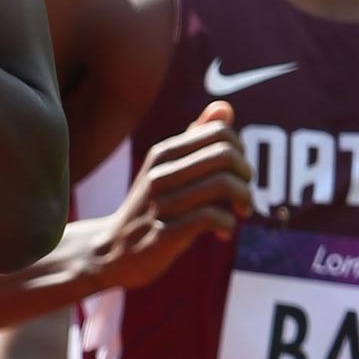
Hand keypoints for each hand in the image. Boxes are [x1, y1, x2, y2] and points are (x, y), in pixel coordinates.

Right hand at [100, 102, 252, 290]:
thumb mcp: (166, 168)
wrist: (112, 250)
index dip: (240, 152)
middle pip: (226, 155)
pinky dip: (228, 224)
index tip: (237, 173)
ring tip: (239, 212)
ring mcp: (162, 203)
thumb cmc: (151, 207)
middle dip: (246, 175)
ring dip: (244, 200)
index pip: (219, 132)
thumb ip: (196, 139)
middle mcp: (161, 173)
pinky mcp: (165, 234)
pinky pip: (212, 218)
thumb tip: (224, 108)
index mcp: (163, 153)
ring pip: (224, 184)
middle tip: (243, 195)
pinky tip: (222, 233)